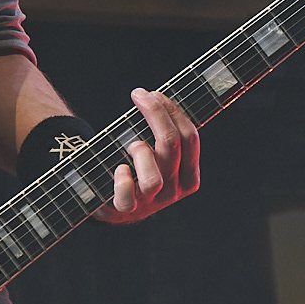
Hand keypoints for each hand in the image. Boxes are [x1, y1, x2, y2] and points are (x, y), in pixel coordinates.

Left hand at [93, 88, 199, 225]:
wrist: (115, 204)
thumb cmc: (138, 168)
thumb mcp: (159, 154)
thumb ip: (167, 132)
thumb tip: (162, 96)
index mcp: (188, 177)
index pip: (189, 137)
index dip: (171, 110)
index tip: (153, 93)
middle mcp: (172, 192)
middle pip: (171, 146)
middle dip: (155, 113)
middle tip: (139, 95)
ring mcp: (149, 203)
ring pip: (153, 178)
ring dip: (140, 152)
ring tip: (131, 144)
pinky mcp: (125, 209)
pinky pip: (126, 197)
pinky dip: (122, 180)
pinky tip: (119, 168)